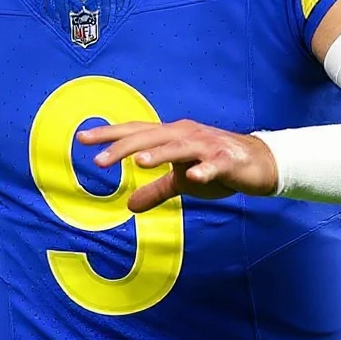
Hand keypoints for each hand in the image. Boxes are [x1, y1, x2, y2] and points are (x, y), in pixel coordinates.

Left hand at [78, 119, 278, 212]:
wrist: (259, 163)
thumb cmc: (216, 165)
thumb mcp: (181, 180)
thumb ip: (156, 190)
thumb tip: (129, 206)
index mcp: (171, 136)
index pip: (135, 133)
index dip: (109, 135)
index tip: (81, 139)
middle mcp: (185, 135)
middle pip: (150, 137)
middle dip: (123, 147)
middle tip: (97, 160)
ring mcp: (206, 146)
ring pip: (178, 147)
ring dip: (159, 154)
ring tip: (138, 163)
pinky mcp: (226, 160)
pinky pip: (213, 165)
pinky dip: (203, 170)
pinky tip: (193, 177)